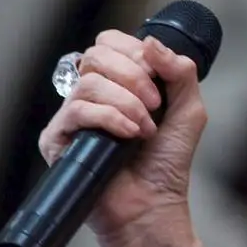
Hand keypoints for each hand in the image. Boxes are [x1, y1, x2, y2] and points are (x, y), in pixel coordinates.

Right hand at [37, 29, 209, 240]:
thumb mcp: (189, 109)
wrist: (153, 205)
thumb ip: (180, 71)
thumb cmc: (167, 161)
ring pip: (89, 82)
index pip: (111, 43)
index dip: (135, 54)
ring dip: (127, 103)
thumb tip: (150, 41)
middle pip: (97, 55)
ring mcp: (72, 116)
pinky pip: (77, 110)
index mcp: (118, 82)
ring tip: (145, 128)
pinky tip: (130, 136)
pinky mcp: (57, 139)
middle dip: (134, 76)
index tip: (159, 81)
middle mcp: (91, 95)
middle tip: (155, 105)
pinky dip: (111, 118)